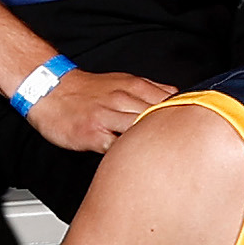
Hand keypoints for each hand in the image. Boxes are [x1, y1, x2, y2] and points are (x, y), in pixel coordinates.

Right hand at [24, 66, 176, 153]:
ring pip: (138, 131)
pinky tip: (135, 162)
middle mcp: (122, 100)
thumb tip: (179, 97)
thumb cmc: (89, 91)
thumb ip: (151, 90)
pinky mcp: (92, 135)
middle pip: (157, 118)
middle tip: (182, 152)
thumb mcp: (123, 81)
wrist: (52, 90)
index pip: (169, 103)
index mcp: (134, 87)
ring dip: (151, 145)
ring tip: (162, 160)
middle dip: (171, 135)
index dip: (182, 119)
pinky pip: (115, 148)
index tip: (192, 133)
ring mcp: (106, 117)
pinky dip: (126, 156)